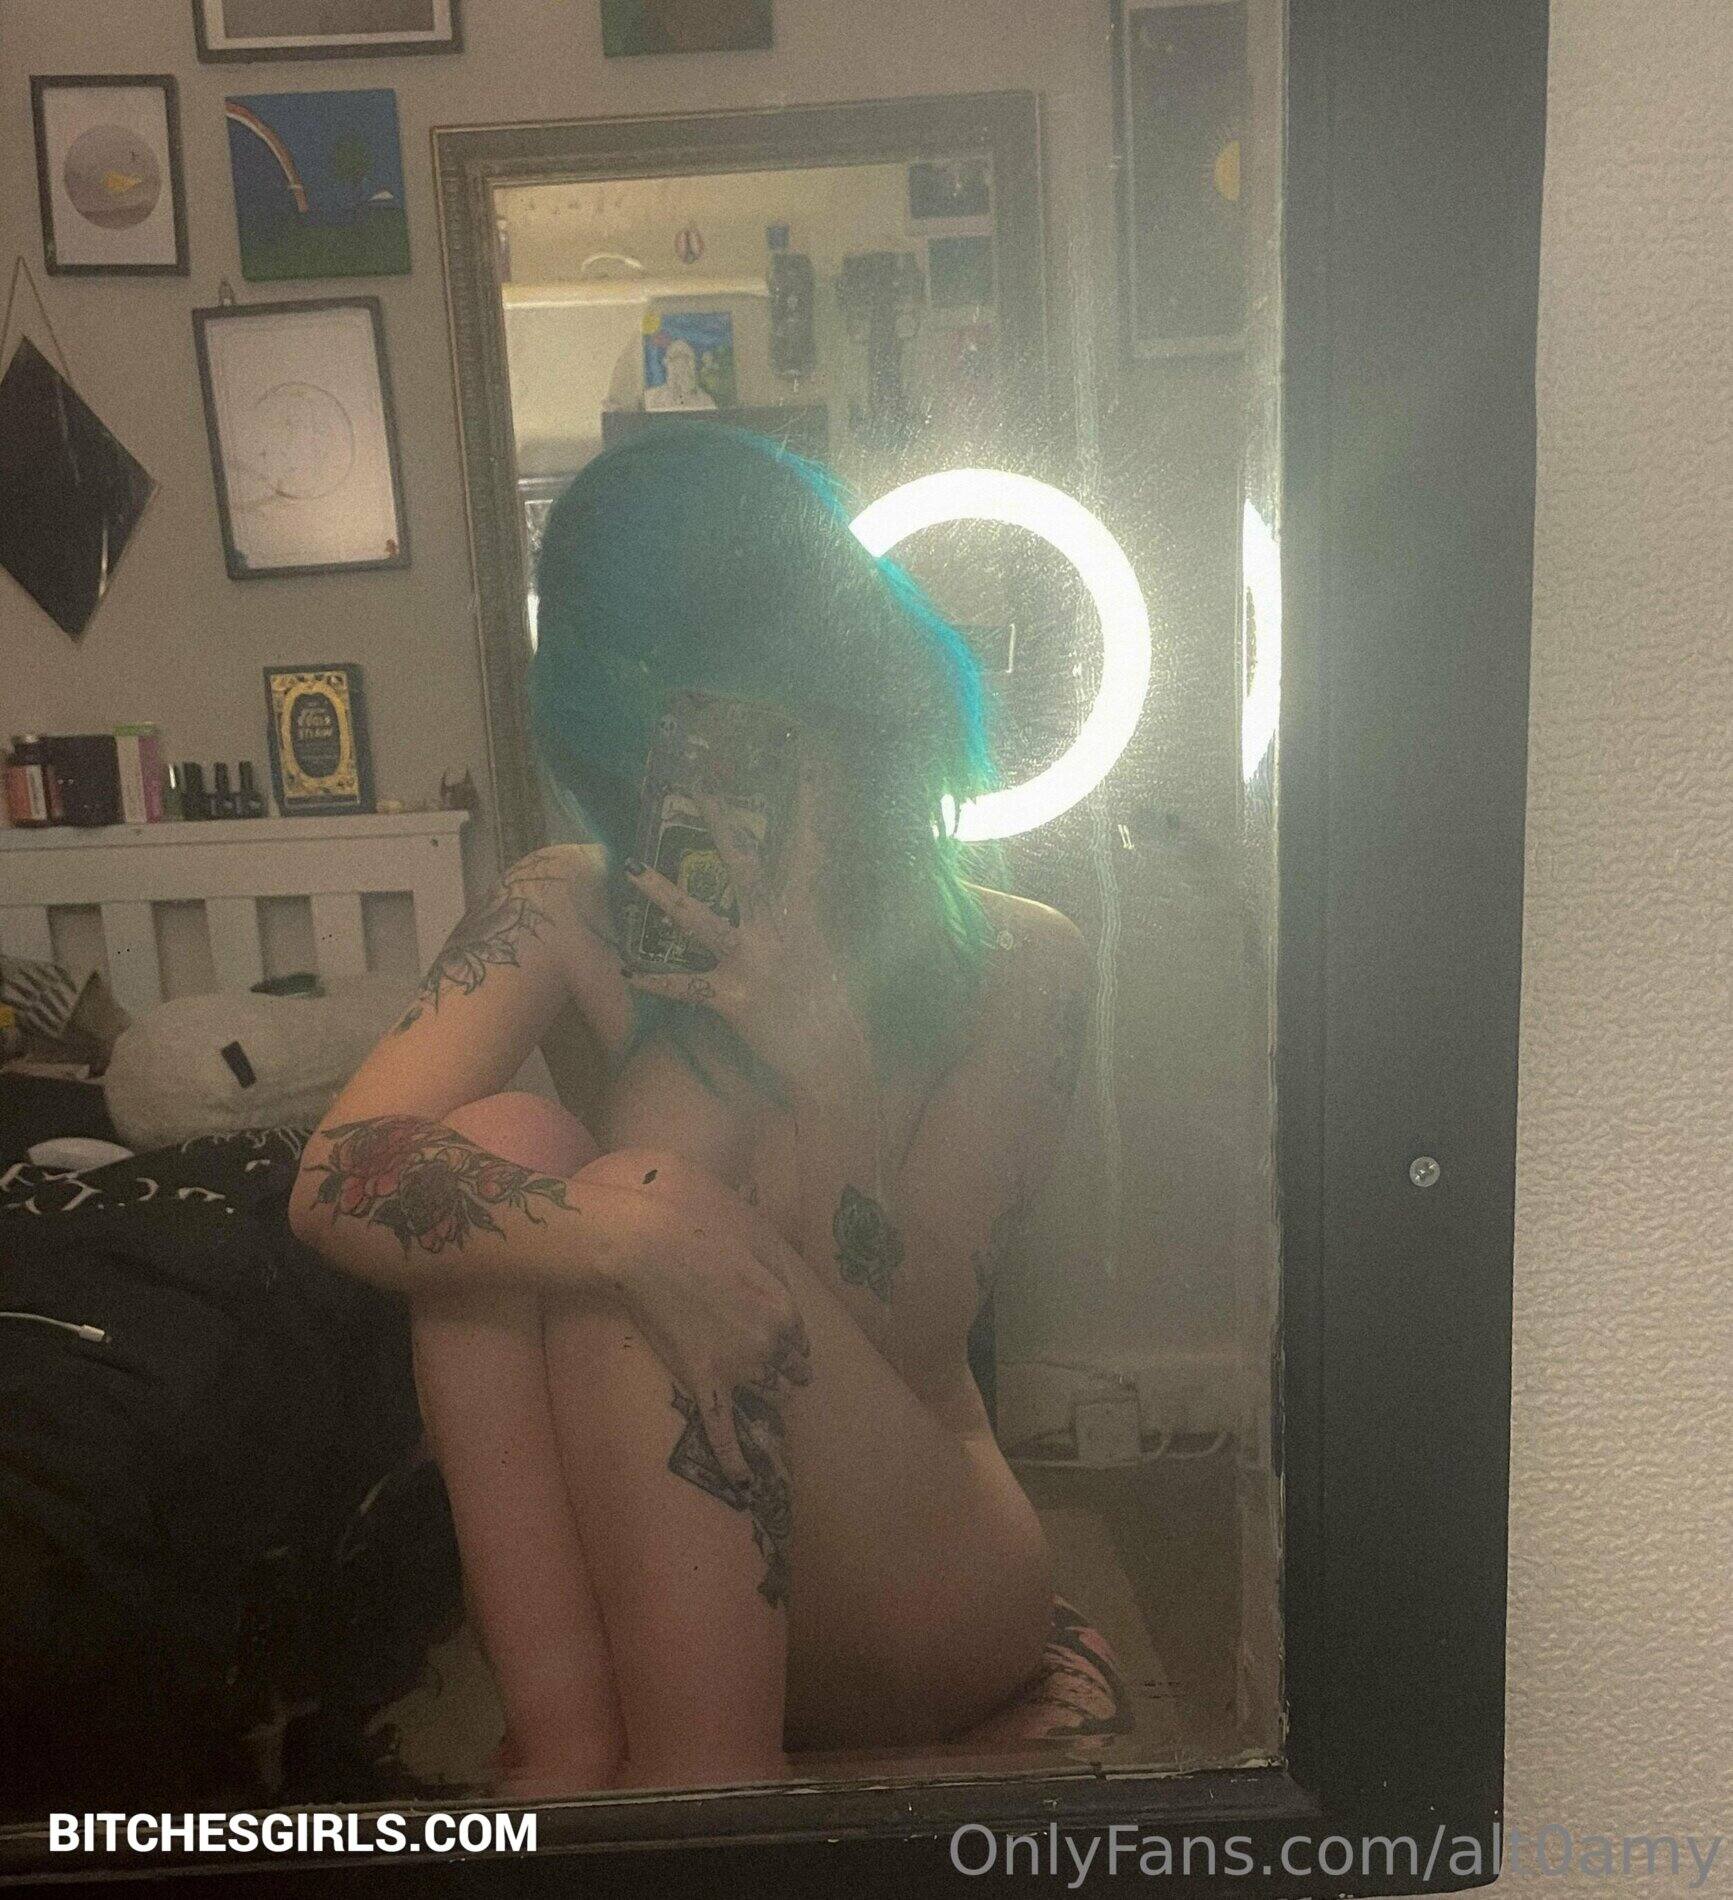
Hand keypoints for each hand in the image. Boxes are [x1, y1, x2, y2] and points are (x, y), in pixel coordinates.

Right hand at [587, 1154, 812, 1485]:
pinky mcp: (704, 1383)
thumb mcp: (755, 1245)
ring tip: (751, 1399)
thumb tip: (786, 1290)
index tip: (781, 1348)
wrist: (649, 1250)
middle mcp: (770, 1344)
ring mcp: (738, 1368)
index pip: (800, 1343)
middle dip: (781, 1373)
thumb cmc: (699, 1238)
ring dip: (761, 1397)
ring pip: (765, 1396)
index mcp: (785, 1311)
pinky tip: (745, 1487)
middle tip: (765, 1371)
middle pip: (787, 1374)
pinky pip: (724, 1433)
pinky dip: (737, 1464)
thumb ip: (778, 1273)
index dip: (790, 1346)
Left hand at [621, 752, 869, 1085]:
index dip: (810, 804)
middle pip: (748, 866)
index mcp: (807, 916)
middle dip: (723, 825)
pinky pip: (687, 985)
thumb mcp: (831, 952)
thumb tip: (802, 881)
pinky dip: (658, 980)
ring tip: (633, 871)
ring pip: (703, 919)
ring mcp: (756, 962)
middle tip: (702, 785)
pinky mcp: (735, 998)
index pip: (811, 848)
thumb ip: (812, 915)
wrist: (838, 1066)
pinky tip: (630, 972)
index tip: (806, 761)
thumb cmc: (836, 1011)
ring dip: (665, 896)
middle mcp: (780, 930)